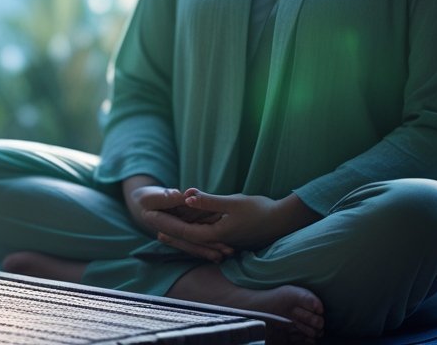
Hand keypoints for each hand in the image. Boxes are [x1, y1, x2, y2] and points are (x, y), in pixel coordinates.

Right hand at [122, 178, 231, 262]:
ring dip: (212, 248)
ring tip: (230, 253)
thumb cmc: (147, 198)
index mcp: (161, 226)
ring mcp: (176, 236)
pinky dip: (207, 243)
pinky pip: (195, 240)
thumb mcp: (153, 196)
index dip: (201, 238)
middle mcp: (170, 235)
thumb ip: (165, 197)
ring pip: (195, 243)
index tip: (217, 240)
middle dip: (210, 248)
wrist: (142, 204)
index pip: (184, 233)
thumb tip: (179, 196)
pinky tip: (221, 250)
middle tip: (228, 252)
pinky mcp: (182, 234)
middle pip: (192, 243)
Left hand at [150, 191, 318, 251]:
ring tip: (166, 228)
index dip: (169, 227)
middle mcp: (220, 241)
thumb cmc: (259, 210)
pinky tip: (191, 226)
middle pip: (191, 238)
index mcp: (218, 235)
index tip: (153, 221)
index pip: (187, 234)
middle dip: (172, 233)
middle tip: (153, 228)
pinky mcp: (232, 235)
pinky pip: (209, 235)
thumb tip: (187, 195)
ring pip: (200, 237)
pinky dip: (197, 231)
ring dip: (183, 232)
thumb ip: (209, 201)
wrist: (283, 220)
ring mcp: (227, 239)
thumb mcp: (232, 202)